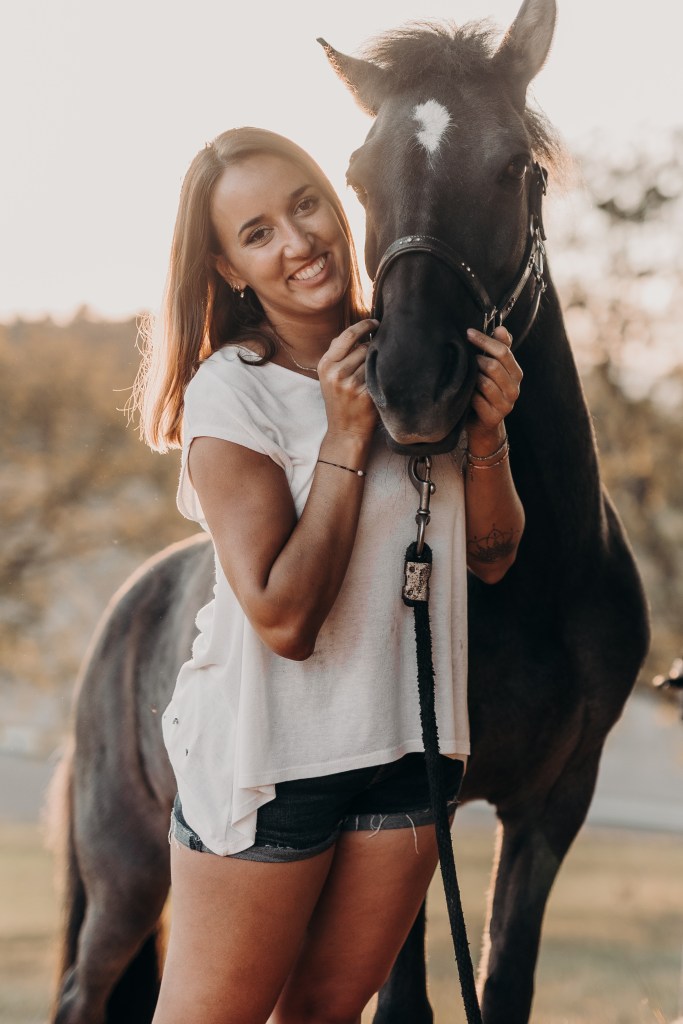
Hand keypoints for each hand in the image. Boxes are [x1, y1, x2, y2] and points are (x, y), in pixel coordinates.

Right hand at [318, 319, 378, 443]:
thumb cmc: (341, 401)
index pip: (347, 335)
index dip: (364, 325)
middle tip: (377, 356)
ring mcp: (350, 384)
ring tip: (376, 372)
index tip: (376, 322)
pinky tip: (382, 381)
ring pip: (372, 360)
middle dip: (373, 348)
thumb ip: (338, 354)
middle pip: (363, 347)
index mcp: (325, 365)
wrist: (346, 431)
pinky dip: (383, 374)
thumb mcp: (329, 376)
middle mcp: (335, 373)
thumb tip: (355, 332)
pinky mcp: (364, 395)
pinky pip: (379, 374)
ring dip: (378, 362)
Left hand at [466, 326, 522, 438]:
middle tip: (465, 358)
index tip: (468, 333)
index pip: (503, 352)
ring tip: (465, 375)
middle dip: (476, 360)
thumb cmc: (486, 392)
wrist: (483, 425)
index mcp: (516, 374)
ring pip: (484, 383)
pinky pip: (477, 400)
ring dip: (471, 377)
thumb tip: (501, 328)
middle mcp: (514, 389)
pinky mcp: (493, 417)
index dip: (485, 340)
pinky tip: (464, 391)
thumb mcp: (495, 369)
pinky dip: (468, 394)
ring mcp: (505, 405)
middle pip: (494, 366)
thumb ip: (500, 348)